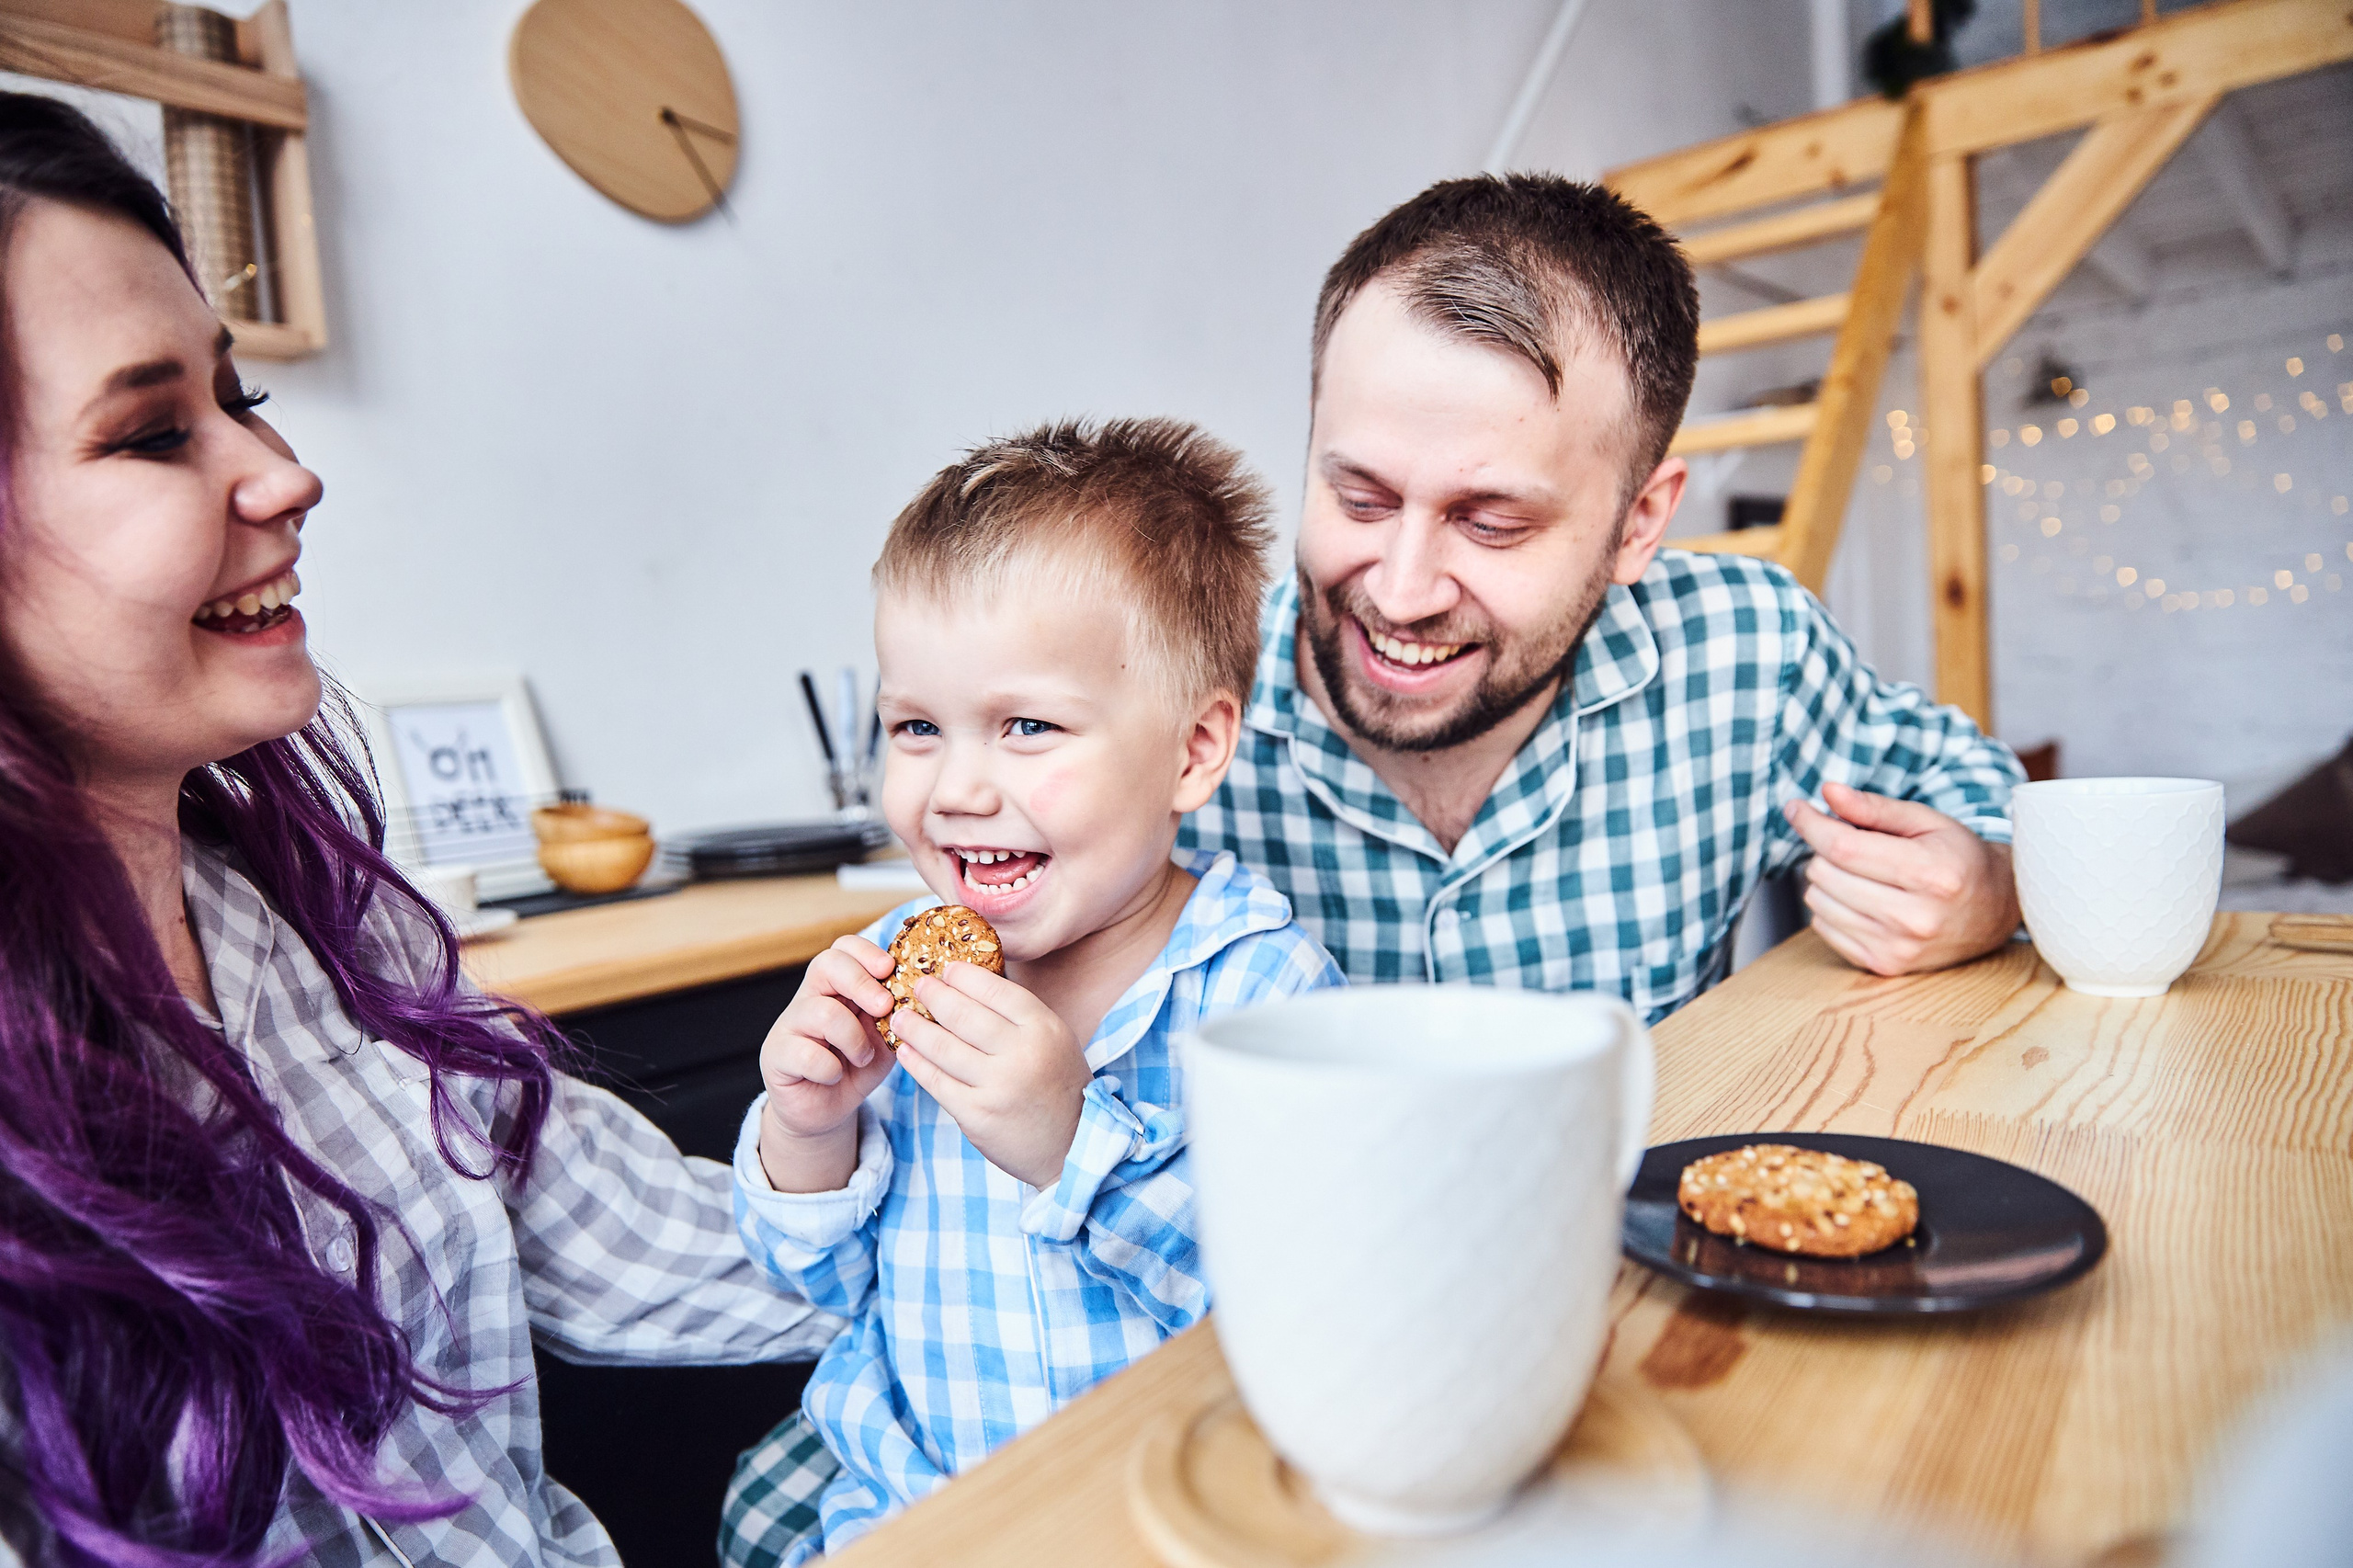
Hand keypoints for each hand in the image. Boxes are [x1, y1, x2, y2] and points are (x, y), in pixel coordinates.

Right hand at [757, 935, 898, 1191]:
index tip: (890, 968)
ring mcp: (790, 1024)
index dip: (866, 952)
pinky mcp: (777, 1055)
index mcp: (837, 986)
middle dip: (862, 983)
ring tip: (862, 1057)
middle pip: (827, 964)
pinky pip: (806, 1054)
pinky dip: (830, 1069)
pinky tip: (835, 1076)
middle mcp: (810, 997)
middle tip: (885, 1007)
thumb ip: (897, 1017)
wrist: (824, 1110)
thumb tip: (923, 997)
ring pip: (822, 1012)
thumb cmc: (855, 1067)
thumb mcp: (884, 1039)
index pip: (844, 948)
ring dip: (853, 1038)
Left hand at [887, 963, 1089, 1187]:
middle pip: (963, 1014)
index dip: (965, 977)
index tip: (945, 969)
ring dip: (915, 1027)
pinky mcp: (977, 1115)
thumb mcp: (1054, 1041)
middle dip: (933, 996)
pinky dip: (916, 1063)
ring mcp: (998, 1086)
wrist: (1073, 1146)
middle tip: (917, 986)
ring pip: (943, 1047)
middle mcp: (1022, 1054)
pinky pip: (937, 1081)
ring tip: (900, 1016)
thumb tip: (968, 986)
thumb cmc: (1058, 1086)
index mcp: (1044, 1028)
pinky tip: (906, 1050)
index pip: (996, 990)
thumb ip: (1018, 1016)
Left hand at [1784, 781, 2019, 976]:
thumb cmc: (1957, 857)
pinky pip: (1823, 928)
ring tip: (1861, 872)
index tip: (1796, 808)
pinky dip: (1831, 907)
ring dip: (1826, 880)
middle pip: (1825, 874)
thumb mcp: (1925, 821)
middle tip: (1850, 843)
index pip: (1843, 847)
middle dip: (1826, 850)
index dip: (1811, 824)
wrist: (1995, 909)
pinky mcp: (1885, 966)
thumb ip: (1874, 807)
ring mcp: (1899, 947)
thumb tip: (1827, 791)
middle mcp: (1915, 917)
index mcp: (1930, 873)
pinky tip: (1860, 898)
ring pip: (1818, 902)